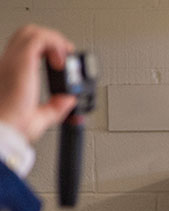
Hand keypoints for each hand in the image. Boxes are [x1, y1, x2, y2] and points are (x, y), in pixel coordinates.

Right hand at [0, 26, 75, 142]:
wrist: (2, 128)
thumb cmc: (12, 126)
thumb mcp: (38, 117)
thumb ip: (55, 108)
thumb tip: (69, 100)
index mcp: (11, 74)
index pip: (25, 49)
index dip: (45, 49)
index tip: (62, 61)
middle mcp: (9, 64)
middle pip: (27, 35)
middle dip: (51, 39)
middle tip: (66, 55)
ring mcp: (13, 61)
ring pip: (31, 32)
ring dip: (54, 40)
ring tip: (65, 57)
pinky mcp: (21, 62)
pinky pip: (39, 39)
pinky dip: (55, 44)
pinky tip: (62, 62)